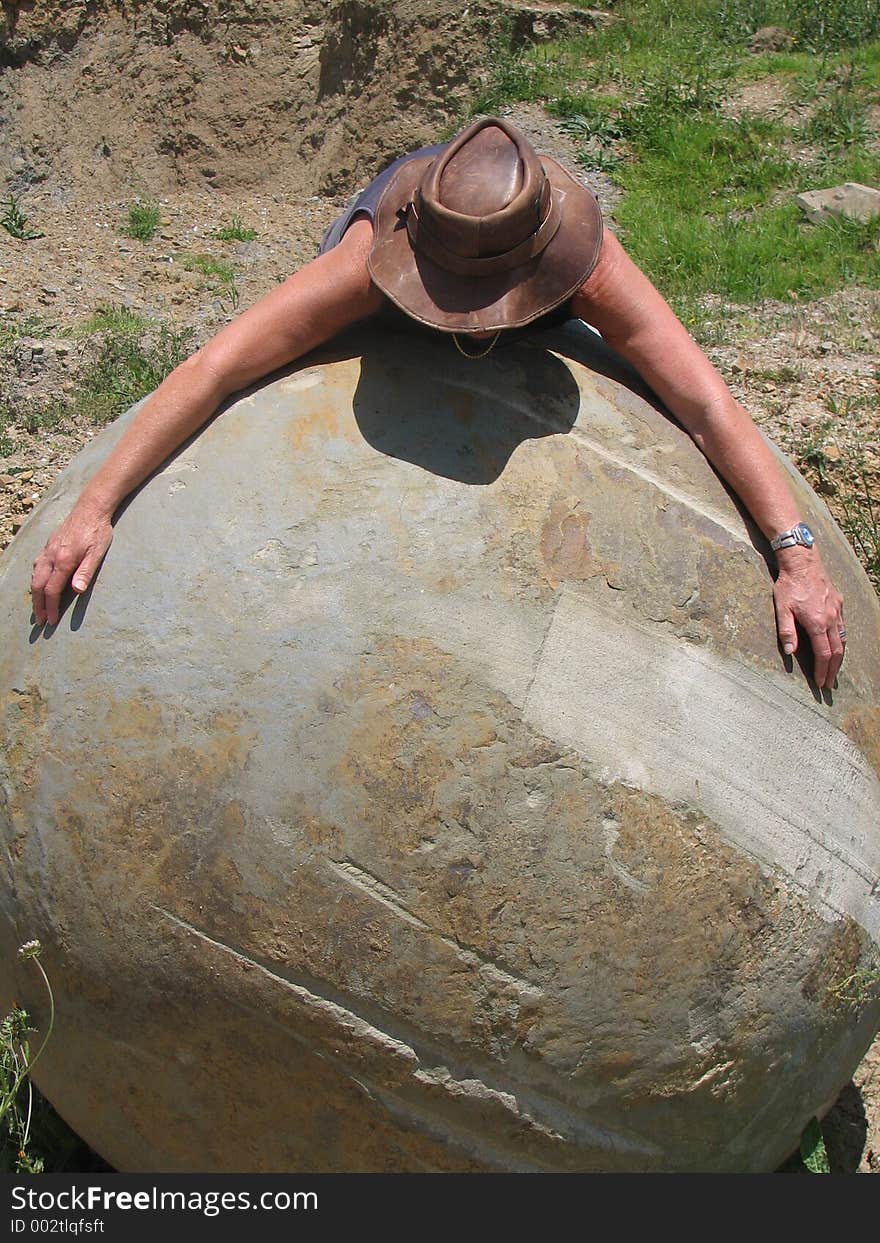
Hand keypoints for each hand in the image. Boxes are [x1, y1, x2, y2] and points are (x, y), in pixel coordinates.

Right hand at [31, 501, 113, 625]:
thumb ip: (86, 571)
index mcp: (64, 560)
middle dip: (38, 605)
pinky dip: (35, 579)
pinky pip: (37, 565)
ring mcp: (48, 549)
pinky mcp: (48, 545)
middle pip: (38, 585)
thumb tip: (76, 590)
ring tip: (38, 607)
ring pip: (34, 575)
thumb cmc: (98, 531)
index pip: (52, 590)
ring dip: (35, 593)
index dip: (50, 607)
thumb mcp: (98, 552)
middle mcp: (51, 556)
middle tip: (39, 621)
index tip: (50, 621)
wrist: (90, 508)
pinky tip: (39, 583)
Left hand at [773, 550, 844, 689]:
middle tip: (829, 684)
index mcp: (817, 622)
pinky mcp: (839, 604)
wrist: (803, 562)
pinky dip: (841, 641)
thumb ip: (786, 631)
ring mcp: (837, 611)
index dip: (822, 671)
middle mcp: (831, 618)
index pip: (823, 654)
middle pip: (837, 651)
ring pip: (843, 640)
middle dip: (833, 670)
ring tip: (833, 670)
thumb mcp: (782, 609)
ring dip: (839, 658)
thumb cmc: (789, 585)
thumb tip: (790, 653)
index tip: (820, 683)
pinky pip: (843, 627)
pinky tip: (837, 646)